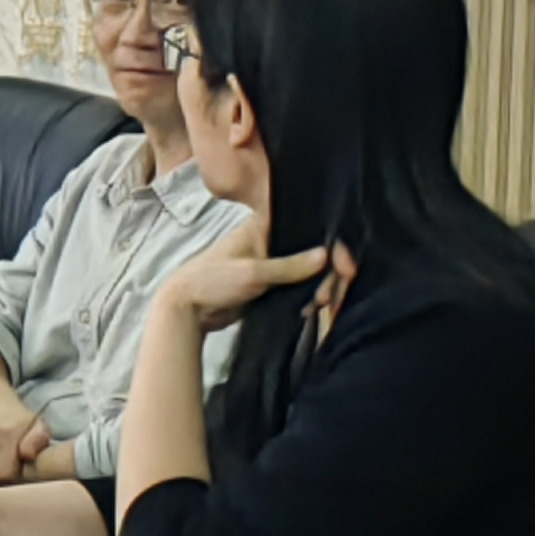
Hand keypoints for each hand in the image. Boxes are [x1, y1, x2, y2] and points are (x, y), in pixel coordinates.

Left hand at [151, 213, 328, 334]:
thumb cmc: (213, 281)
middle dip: (328, 272)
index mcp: (263, 225)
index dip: (331, 243)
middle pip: (313, 250)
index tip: (347, 267)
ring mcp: (272, 262)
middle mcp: (270, 240)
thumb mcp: (252, 273)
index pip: (307, 226)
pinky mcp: (271, 283)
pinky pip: (299, 285)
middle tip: (330, 296)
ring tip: (320, 304)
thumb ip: (290, 266)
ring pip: (309, 270)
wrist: (187, 309)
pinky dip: (308, 295)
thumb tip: (327, 255)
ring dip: (320, 286)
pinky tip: (311, 308)